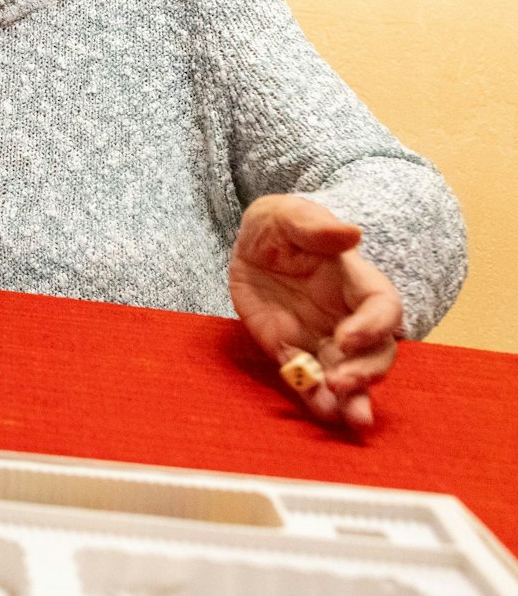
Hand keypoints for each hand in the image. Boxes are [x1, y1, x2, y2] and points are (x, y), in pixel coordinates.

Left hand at [230, 195, 402, 433]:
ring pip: (348, 376)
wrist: (252, 247)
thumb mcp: (289, 215)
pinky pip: (309, 380)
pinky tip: (320, 411)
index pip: (383, 308)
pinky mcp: (294, 353)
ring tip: (349, 419)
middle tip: (342, 384)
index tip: (347, 338)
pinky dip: (314, 398)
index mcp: (356, 282)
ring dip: (351, 398)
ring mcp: (323, 339)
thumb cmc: (280, 225)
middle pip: (375, 352)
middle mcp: (348, 317)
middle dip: (365, 373)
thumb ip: (315, 226)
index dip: (373, 327)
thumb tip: (350, 233)